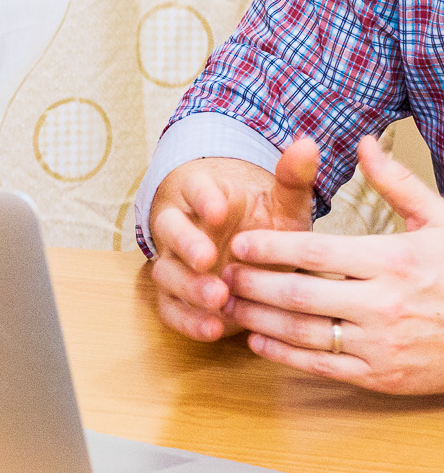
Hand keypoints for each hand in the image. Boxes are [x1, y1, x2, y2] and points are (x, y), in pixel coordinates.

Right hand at [147, 137, 318, 340]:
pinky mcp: (179, 298)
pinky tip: (212, 329)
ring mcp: (176, 264)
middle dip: (186, 245)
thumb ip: (291, 177)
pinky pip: (171, 309)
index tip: (219, 210)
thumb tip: (308, 144)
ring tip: (218, 299)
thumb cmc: (267, 224)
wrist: (255, 257)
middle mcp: (182, 228)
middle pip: (168, 230)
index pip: (193, 190)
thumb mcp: (283, 202)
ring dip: (187, 286)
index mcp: (202, 196)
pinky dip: (187, 320)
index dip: (202, 199)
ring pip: (165, 272)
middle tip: (208, 258)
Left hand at [224, 135, 443, 393]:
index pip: (314, 251)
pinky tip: (257, 340)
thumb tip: (364, 142)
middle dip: (251, 282)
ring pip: (302, 331)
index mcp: (394, 261)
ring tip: (228, 303)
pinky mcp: (380, 377)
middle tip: (222, 273)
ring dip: (257, 318)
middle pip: (298, 292)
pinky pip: (320, 366)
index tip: (238, 242)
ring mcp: (381, 344)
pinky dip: (282, 354)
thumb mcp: (439, 223)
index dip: (269, 247)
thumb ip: (396, 183)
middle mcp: (384, 304)